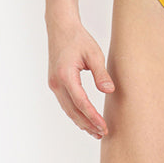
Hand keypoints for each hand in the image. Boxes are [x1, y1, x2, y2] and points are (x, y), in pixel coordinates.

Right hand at [47, 20, 114, 137]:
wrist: (60, 28)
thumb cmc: (78, 39)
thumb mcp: (94, 54)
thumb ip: (101, 74)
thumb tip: (109, 91)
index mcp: (65, 75)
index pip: (81, 102)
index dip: (93, 117)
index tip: (104, 127)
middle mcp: (56, 83)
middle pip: (73, 111)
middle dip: (88, 124)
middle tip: (102, 134)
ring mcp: (53, 84)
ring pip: (68, 109)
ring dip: (81, 122)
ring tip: (95, 132)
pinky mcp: (55, 83)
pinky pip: (65, 103)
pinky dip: (75, 113)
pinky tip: (85, 119)